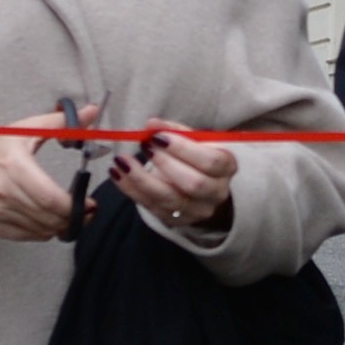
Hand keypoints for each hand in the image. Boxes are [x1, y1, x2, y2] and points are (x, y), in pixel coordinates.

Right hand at [0, 123, 82, 241]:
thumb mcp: (24, 129)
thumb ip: (61, 123)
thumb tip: (92, 111)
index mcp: (13, 165)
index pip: (50, 199)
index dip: (75, 207)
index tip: (90, 204)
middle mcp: (1, 191)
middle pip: (48, 217)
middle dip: (73, 218)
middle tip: (86, 211)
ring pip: (39, 230)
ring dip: (59, 226)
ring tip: (68, 215)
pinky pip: (25, 237)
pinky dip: (42, 232)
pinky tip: (47, 220)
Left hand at [112, 127, 242, 232]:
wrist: (202, 188)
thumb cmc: (197, 156)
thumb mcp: (194, 139)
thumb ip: (174, 131)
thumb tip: (151, 124)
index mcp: (227, 167)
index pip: (211, 161)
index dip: (183, 148)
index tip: (158, 136)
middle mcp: (216, 192)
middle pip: (193, 184)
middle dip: (164, 163)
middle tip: (144, 146)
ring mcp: (196, 210)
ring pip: (168, 199)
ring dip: (141, 179)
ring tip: (122, 161)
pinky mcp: (175, 220)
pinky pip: (151, 207)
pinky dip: (130, 189)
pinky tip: (117, 173)